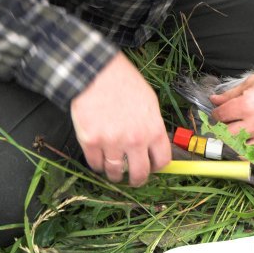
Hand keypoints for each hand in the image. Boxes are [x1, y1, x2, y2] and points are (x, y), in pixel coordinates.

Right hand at [70, 52, 171, 185]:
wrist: (96, 73)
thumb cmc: (124, 83)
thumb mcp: (150, 102)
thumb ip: (153, 126)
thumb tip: (154, 145)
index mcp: (153, 129)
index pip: (162, 161)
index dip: (157, 167)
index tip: (152, 167)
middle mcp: (134, 140)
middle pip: (140, 174)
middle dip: (137, 179)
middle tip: (134, 179)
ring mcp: (111, 142)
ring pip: (115, 173)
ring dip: (115, 175)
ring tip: (114, 171)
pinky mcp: (90, 141)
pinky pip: (95, 164)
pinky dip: (97, 164)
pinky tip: (100, 158)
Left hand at [210, 55, 253, 166]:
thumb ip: (232, 93)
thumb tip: (214, 100)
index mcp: (246, 105)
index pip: (220, 116)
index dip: (216, 115)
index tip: (220, 115)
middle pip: (228, 137)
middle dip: (224, 132)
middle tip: (228, 128)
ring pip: (244, 153)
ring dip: (239, 149)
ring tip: (241, 142)